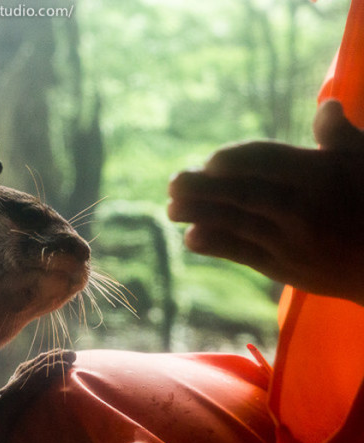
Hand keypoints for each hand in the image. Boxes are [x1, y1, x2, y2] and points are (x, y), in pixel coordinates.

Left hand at [167, 100, 363, 304]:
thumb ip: (340, 136)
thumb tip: (327, 104)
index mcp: (319, 176)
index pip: (265, 162)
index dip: (232, 161)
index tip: (210, 162)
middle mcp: (302, 209)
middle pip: (242, 194)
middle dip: (202, 189)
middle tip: (172, 184)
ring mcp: (291, 242)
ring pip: (237, 225)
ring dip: (199, 216)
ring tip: (170, 209)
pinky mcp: (285, 269)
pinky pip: (244, 256)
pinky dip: (216, 246)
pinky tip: (191, 238)